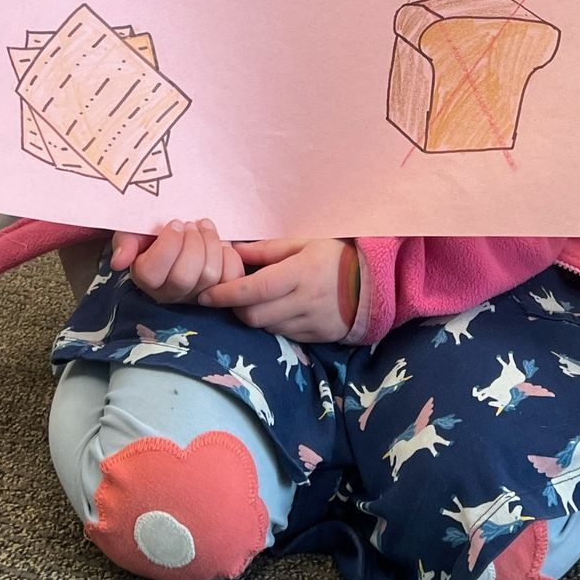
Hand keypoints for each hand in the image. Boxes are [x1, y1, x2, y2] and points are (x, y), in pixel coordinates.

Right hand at [112, 220, 243, 305]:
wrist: (182, 229)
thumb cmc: (156, 230)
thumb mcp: (135, 229)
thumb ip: (125, 242)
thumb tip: (119, 262)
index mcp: (145, 277)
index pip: (152, 273)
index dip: (168, 245)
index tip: (175, 222)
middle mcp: (169, 293)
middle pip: (183, 278)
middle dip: (192, 244)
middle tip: (191, 224)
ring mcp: (196, 295)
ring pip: (209, 276)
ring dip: (210, 243)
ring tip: (203, 226)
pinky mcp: (220, 290)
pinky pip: (231, 276)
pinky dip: (229, 255)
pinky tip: (220, 242)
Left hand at [198, 238, 359, 342]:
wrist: (375, 282)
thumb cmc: (335, 255)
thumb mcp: (304, 242)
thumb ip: (267, 249)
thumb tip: (233, 251)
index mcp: (300, 273)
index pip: (254, 289)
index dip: (225, 294)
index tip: (205, 295)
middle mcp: (304, 302)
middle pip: (254, 316)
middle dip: (234, 309)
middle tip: (228, 297)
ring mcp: (311, 323)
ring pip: (266, 328)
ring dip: (254, 317)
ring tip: (253, 301)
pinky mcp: (317, 337)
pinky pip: (284, 336)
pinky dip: (272, 325)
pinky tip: (275, 311)